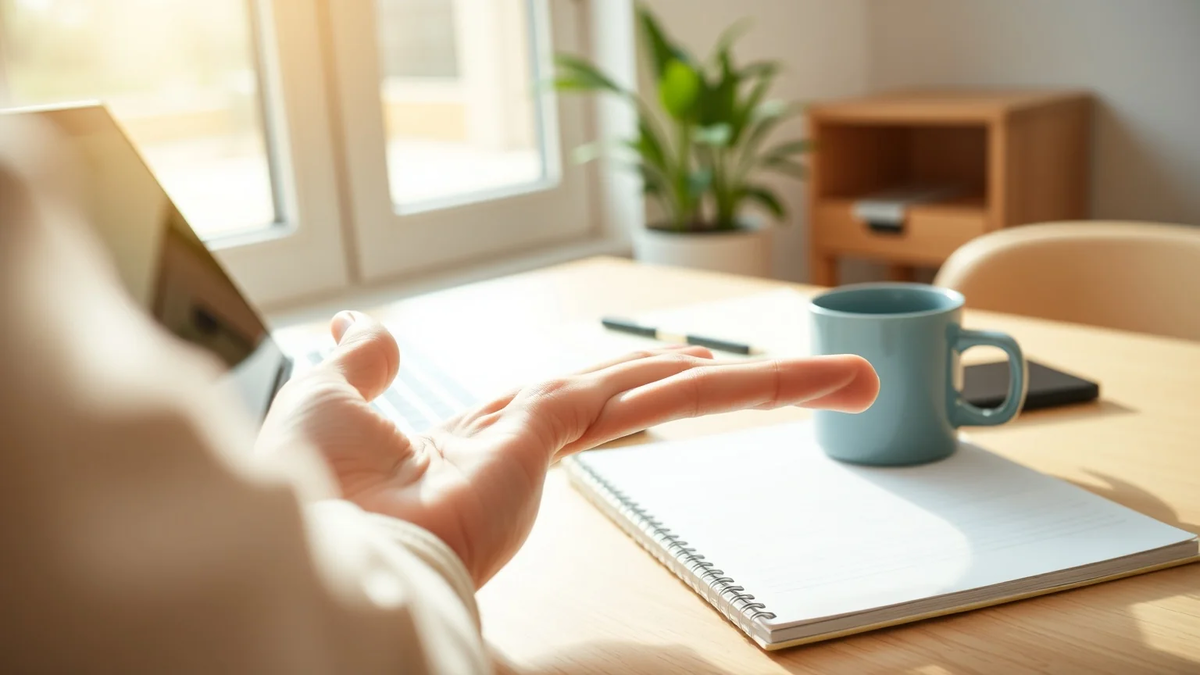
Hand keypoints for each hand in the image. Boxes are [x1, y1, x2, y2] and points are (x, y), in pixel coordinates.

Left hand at [258, 311, 878, 585]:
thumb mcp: (331, 401)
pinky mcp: (554, 434)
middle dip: (736, 388)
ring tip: (845, 383)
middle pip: (652, 394)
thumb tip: (361, 328)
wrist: (311, 542)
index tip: (691, 367)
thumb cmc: (309, 492)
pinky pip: (648, 395)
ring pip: (673, 393)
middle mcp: (537, 438)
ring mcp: (553, 438)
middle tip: (829, 384)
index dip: (644, 377)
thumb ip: (363, 365)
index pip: (588, 396)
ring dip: (762, 385)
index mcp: (495, 434)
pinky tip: (783, 378)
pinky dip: (720, 385)